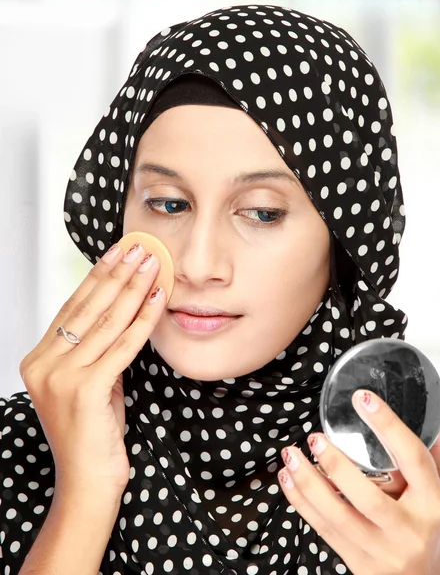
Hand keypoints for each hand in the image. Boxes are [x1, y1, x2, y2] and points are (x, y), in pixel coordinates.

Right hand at [19, 242, 165, 496]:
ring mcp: (61, 377)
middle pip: (88, 307)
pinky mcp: (85, 389)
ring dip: (133, 288)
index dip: (98, 276)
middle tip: (139, 248)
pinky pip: (122, 345)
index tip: (118, 253)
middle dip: (118, 273)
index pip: (73, 307)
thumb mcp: (91, 384)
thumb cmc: (93, 435)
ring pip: (106, 321)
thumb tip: (123, 314)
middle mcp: (44, 364)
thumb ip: (97, 352)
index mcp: (39, 359)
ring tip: (152, 264)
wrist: (87, 484)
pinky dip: (144, 319)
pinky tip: (158, 299)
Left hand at [278, 389, 439, 574]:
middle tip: (314, 438)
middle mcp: (408, 529)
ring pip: (337, 516)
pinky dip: (301, 502)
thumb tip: (423, 419)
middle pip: (368, 497)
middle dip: (336, 465)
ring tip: (290, 455)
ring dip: (308, 483)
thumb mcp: (436, 494)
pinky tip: (288, 479)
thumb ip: (429, 460)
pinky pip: (323, 529)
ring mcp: (382, 550)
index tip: (363, 399)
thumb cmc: (427, 528)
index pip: (413, 459)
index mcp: (433, 503)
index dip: (389, 426)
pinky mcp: (358, 563)